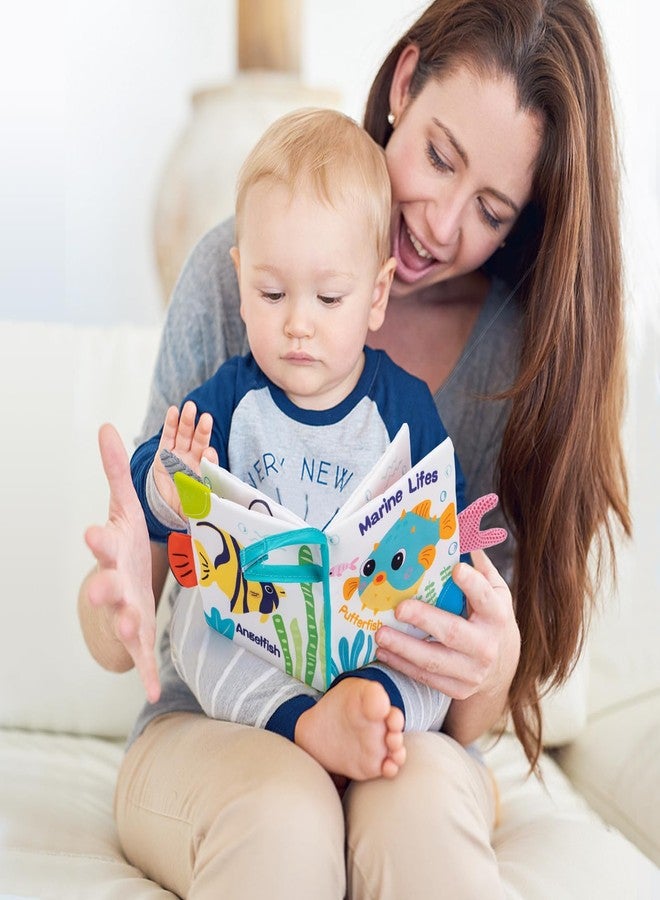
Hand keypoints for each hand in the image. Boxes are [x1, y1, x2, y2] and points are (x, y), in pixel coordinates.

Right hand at [84, 423, 160, 701]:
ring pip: (124, 620)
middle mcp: (115, 582)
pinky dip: (147, 673)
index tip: (92, 532)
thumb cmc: (124, 544)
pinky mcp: (139, 635)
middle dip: (103, 585)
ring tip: (130, 629)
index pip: (104, 543)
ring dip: (126, 625)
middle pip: (106, 584)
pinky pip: (143, 655)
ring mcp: (126, 610)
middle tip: (99, 586)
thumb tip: (107, 426)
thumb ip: (115, 471)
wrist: (121, 583)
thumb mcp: (124, 506)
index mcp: (114, 551)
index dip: (98, 539)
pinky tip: (155, 690)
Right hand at [153, 401, 216, 515]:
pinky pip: (168, 436)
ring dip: (188, 422)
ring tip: (191, 407)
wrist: (165, 506)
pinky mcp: (163, 453)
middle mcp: (193, 461)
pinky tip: (174, 411)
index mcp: (203, 472)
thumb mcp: (195, 508)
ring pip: (185, 436)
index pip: (208, 462)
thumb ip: (201, 502)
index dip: (209, 457)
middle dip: (202, 430)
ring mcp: (179, 455)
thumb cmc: (185, 506)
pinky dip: (171, 424)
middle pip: (199, 443)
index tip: (209, 452)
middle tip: (206, 418)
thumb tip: (208, 499)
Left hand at [375, 550, 519, 713]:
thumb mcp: (496, 593)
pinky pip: (426, 677)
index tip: (456, 569)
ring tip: (379, 633)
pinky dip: (402, 665)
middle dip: (424, 619)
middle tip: (399, 608)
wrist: (502, 669)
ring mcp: (472, 671)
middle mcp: (486, 645)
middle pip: (453, 632)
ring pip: (433, 660)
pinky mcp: (458, 689)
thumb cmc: (491, 621)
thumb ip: (481, 568)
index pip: (486, 598)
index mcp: (497, 616)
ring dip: (403, 647)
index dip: (472, 585)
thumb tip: (464, 533)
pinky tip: (383, 651)